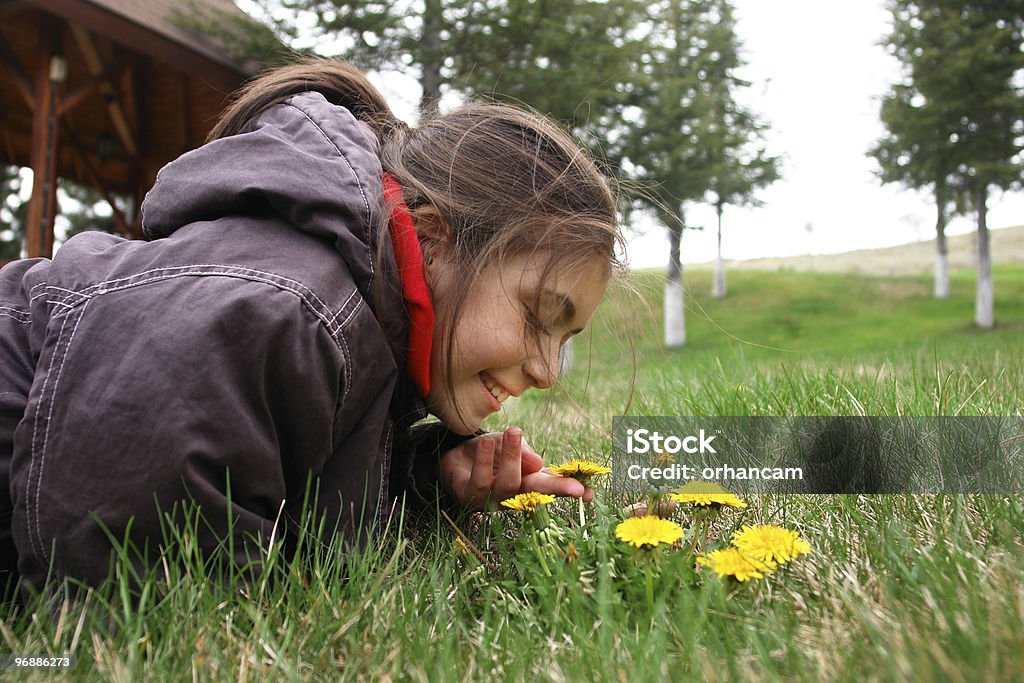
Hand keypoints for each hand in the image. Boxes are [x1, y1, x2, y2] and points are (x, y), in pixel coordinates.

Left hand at [439, 427, 594, 509]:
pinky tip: (487, 442)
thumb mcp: (509, 444)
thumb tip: (539, 464)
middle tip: (574, 487)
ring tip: (513, 431)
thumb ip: (524, 453)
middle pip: (536, 492)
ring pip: (509, 483)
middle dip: (555, 488)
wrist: (452, 454)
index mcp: (526, 481)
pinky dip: (485, 459)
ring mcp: (491, 498)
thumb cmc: (488, 452)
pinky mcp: (468, 495)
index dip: (568, 488)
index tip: (588, 493)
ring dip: (512, 456)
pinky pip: (480, 481)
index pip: (550, 484)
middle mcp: (512, 494)